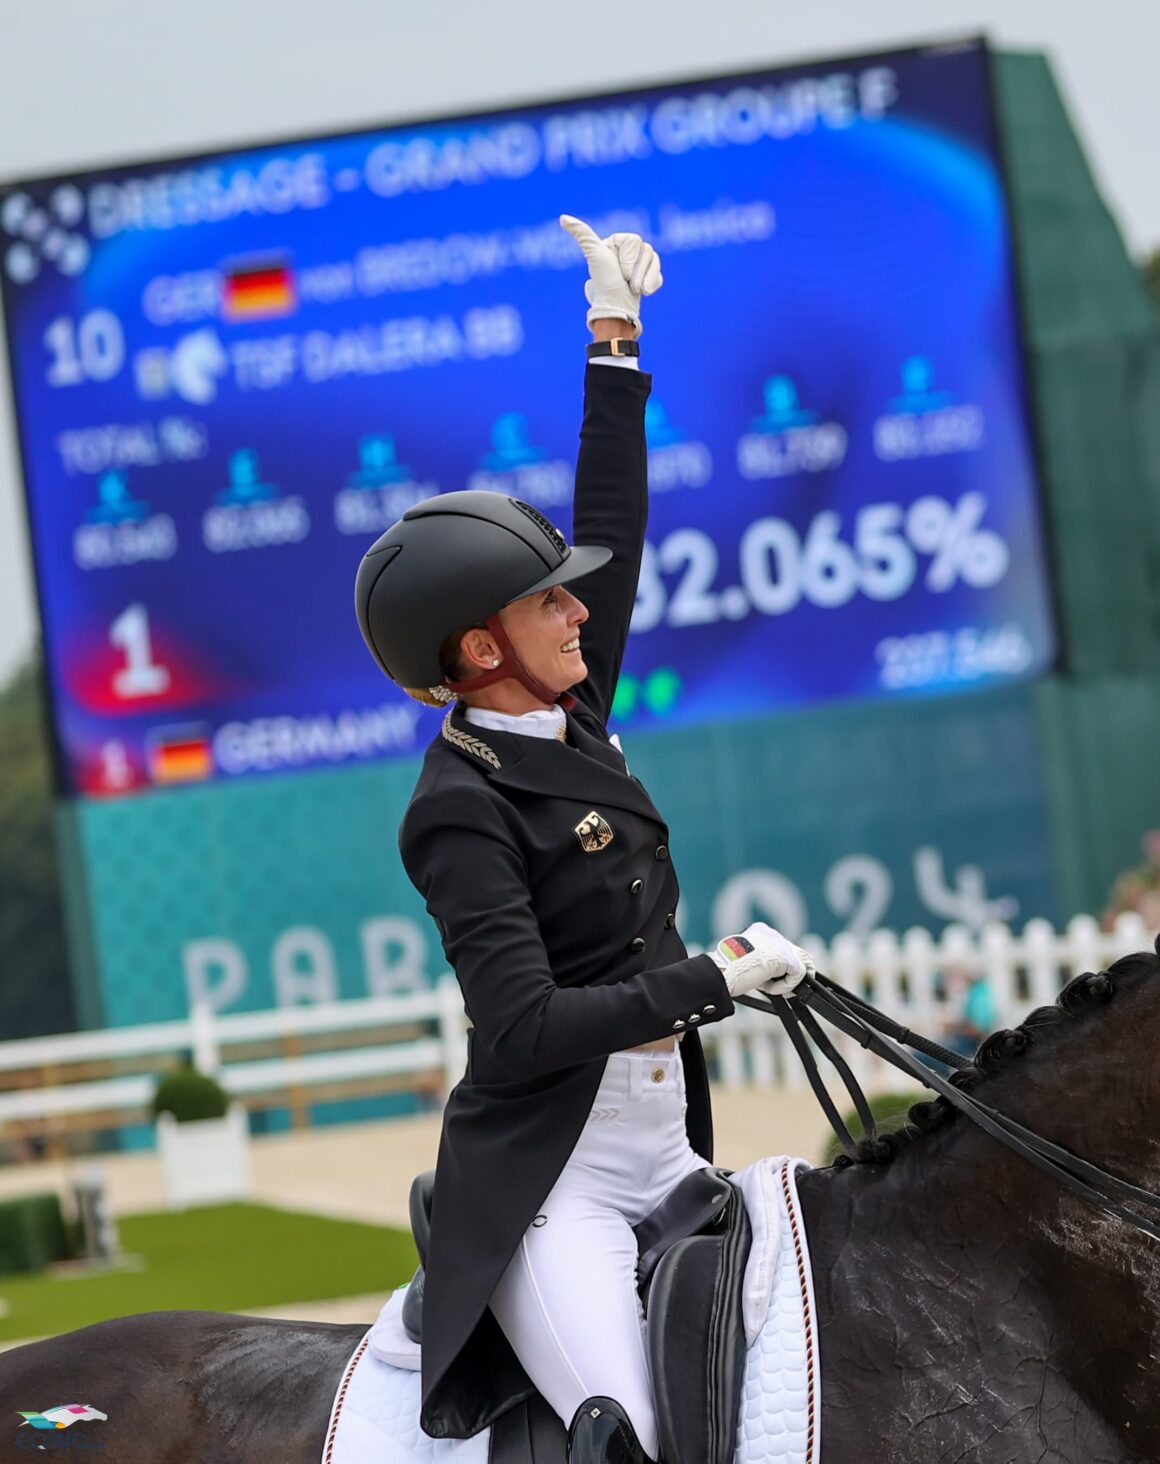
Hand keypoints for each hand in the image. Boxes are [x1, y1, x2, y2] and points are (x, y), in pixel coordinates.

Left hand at [559, 214, 662, 335]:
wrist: (615, 306)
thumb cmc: (604, 280)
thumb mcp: (593, 253)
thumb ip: (582, 233)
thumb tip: (563, 218)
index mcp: (618, 241)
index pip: (635, 241)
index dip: (628, 259)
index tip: (618, 270)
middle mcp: (630, 250)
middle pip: (647, 250)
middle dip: (636, 271)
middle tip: (625, 280)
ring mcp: (641, 263)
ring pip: (654, 261)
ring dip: (643, 279)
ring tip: (632, 288)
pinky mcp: (649, 276)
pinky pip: (658, 274)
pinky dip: (651, 284)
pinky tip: (642, 291)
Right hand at [707, 922, 813, 998]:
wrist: (720, 971)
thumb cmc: (726, 970)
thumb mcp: (746, 960)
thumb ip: (763, 962)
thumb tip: (776, 976)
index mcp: (762, 932)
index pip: (784, 948)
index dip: (782, 968)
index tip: (771, 981)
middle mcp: (773, 934)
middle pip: (799, 954)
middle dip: (794, 975)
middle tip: (784, 990)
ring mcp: (780, 944)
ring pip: (803, 964)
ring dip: (790, 982)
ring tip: (776, 990)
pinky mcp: (785, 957)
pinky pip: (797, 975)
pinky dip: (784, 987)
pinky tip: (768, 989)